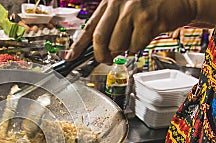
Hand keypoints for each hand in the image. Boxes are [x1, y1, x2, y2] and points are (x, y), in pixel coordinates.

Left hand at [65, 0, 201, 63]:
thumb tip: (96, 48)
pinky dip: (138, 48)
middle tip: (106, 59)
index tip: (69, 57)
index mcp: (110, 1)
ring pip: (117, 46)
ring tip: (132, 40)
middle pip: (99, 39)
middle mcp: (119, 4)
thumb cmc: (151, 6)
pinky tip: (144, 36)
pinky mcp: (148, 21)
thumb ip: (110, 24)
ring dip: (123, 50)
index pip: (89, 27)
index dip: (77, 45)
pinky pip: (135, 47)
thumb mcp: (126, 8)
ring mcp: (134, 12)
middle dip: (101, 55)